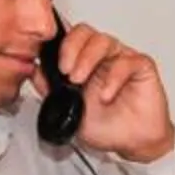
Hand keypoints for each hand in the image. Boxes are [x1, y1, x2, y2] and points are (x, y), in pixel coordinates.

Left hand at [51, 22, 174, 164]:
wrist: (133, 142)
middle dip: (70, 47)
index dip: (58, 43)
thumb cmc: (106, 126)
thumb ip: (50, 90)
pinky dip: (114, 77)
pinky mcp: (141, 67)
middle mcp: (101, 57)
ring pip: (104, 41)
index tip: (50, 61)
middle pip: (85, 32)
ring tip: (79, 81)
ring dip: (87, 58)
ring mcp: (121, 59)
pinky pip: (128, 61)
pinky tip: (106, 94)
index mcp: (83, 62)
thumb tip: (33, 72)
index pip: (69, 38)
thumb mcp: (68, 111)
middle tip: (64, 70)